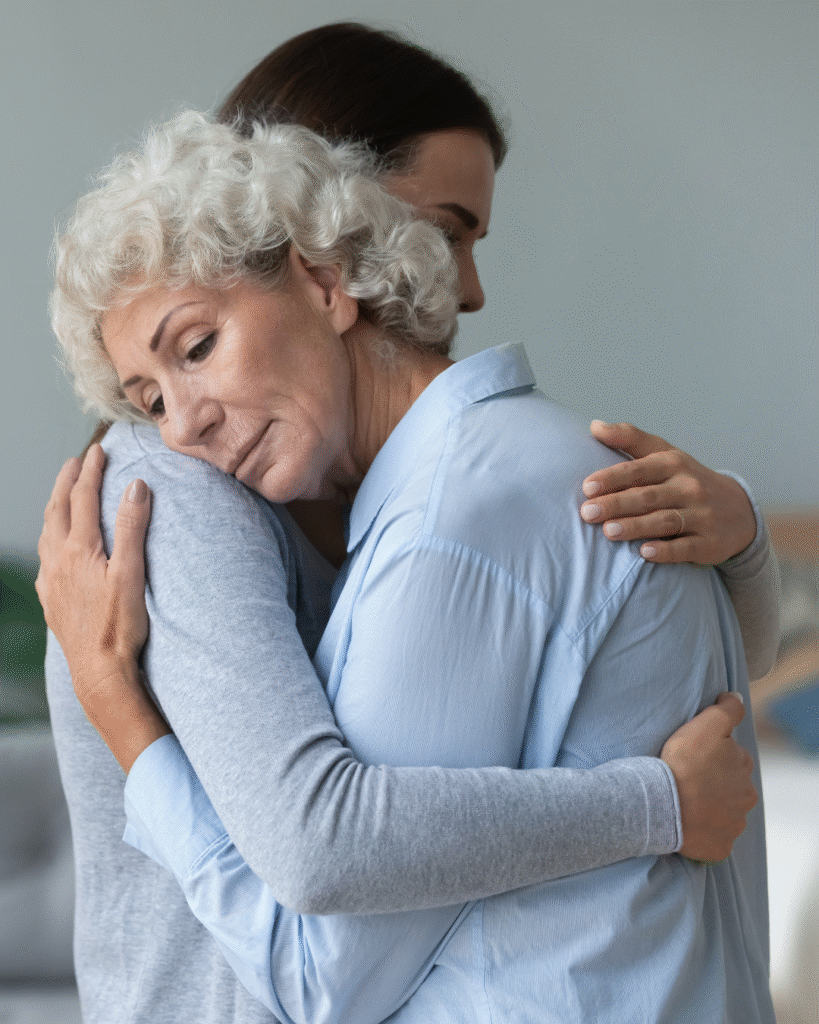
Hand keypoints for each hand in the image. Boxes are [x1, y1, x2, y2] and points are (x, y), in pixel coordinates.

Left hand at [36, 444, 168, 770]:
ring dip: (56, 507)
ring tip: (64, 495)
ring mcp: (50, 580)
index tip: (99, 451)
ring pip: (47, 532)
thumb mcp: (132, 572)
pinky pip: (45, 558)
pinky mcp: (51, 599)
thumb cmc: (120, 625)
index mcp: (79, 549)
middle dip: (67, 481)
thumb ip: (132, 527)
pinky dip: (51, 538)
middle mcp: (58, 560)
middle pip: (58, 509)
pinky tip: (56, 547)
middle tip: (76, 462)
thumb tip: (136, 486)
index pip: (83, 498)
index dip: (91, 471)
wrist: (98, 671)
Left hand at [579, 421, 756, 564]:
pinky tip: (644, 552)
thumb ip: (630, 439)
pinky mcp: (709, 542)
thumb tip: (595, 426)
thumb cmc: (688, 481)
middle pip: (648, 496)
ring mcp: (701, 515)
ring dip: (636, 526)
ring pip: (665, 520)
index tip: (587, 487)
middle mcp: (689, 487)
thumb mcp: (665, 454)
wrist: (739, 510)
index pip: (639, 469)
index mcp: (674, 464)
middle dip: (616, 504)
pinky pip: (686, 547)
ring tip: (608, 531)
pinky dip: (665, 550)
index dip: (613, 477)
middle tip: (587, 513)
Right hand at [661, 693, 756, 860]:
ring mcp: (732, 825)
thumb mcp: (706, 725)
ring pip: (723, 812)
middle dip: (715, 782)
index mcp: (743, 770)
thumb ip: (726, 710)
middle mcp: (745, 799)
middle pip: (730, 786)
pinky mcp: (719, 847)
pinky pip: (713, 837)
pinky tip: (686, 821)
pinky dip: (703, 830)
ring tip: (684, 800)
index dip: (713, 754)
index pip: (733, 758)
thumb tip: (735, 697)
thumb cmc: (685, 764)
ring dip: (709, 807)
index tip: (695, 756)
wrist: (665, 806)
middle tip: (688, 778)